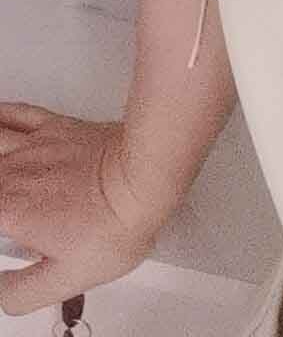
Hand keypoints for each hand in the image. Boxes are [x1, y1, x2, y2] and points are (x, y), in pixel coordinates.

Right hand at [0, 103, 167, 316]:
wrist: (144, 178)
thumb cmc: (112, 224)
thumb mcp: (64, 279)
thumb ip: (19, 292)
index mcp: (10, 211)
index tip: (7, 234)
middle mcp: (14, 173)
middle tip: (6, 209)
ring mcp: (33, 146)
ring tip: (1, 175)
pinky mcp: (55, 126)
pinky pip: (15, 114)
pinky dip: (0, 115)